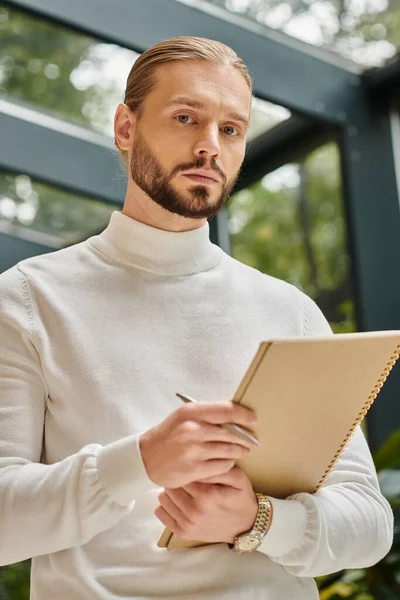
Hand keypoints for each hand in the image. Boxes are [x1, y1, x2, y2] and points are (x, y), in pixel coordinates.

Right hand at [139, 401, 256, 488]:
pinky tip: (227, 461)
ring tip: (241, 450)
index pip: (227, 410)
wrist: (146, 458)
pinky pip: (222, 466)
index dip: (244, 414)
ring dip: (239, 451)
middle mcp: (192, 429)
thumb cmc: (169, 434)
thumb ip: (208, 414)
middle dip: (245, 437)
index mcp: (191, 412)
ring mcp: (193, 450)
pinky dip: (228, 464)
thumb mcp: (184, 416)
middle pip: (232, 432)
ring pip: (229, 450)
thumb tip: (236, 412)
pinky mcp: (194, 469)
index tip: (253, 418)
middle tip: (252, 440)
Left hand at [155, 466, 258, 543]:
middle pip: (170, 485)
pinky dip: (166, 505)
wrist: (246, 526)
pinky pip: (160, 513)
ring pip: (163, 497)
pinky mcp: (183, 532)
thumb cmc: (240, 498)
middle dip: (177, 478)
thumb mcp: (237, 477)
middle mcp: (193, 511)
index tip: (191, 466)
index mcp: (206, 496)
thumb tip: (199, 462)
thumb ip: (218, 467)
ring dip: (171, 491)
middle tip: (187, 477)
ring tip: (184, 489)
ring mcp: (187, 524)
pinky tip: (179, 501)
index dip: (186, 467)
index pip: (182, 473)